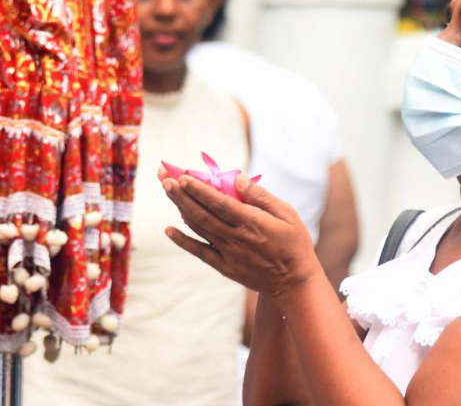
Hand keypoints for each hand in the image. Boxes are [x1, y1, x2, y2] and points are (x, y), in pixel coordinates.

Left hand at [159, 168, 320, 299]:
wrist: (294, 282)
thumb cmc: (294, 243)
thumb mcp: (287, 214)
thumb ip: (261, 197)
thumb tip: (238, 179)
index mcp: (252, 222)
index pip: (220, 203)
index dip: (200, 190)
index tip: (183, 177)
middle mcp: (237, 238)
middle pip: (203, 213)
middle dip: (182, 195)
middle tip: (166, 179)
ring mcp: (229, 254)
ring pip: (199, 228)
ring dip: (181, 210)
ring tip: (168, 192)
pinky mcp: (225, 267)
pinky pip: (200, 252)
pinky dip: (183, 241)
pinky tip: (169, 230)